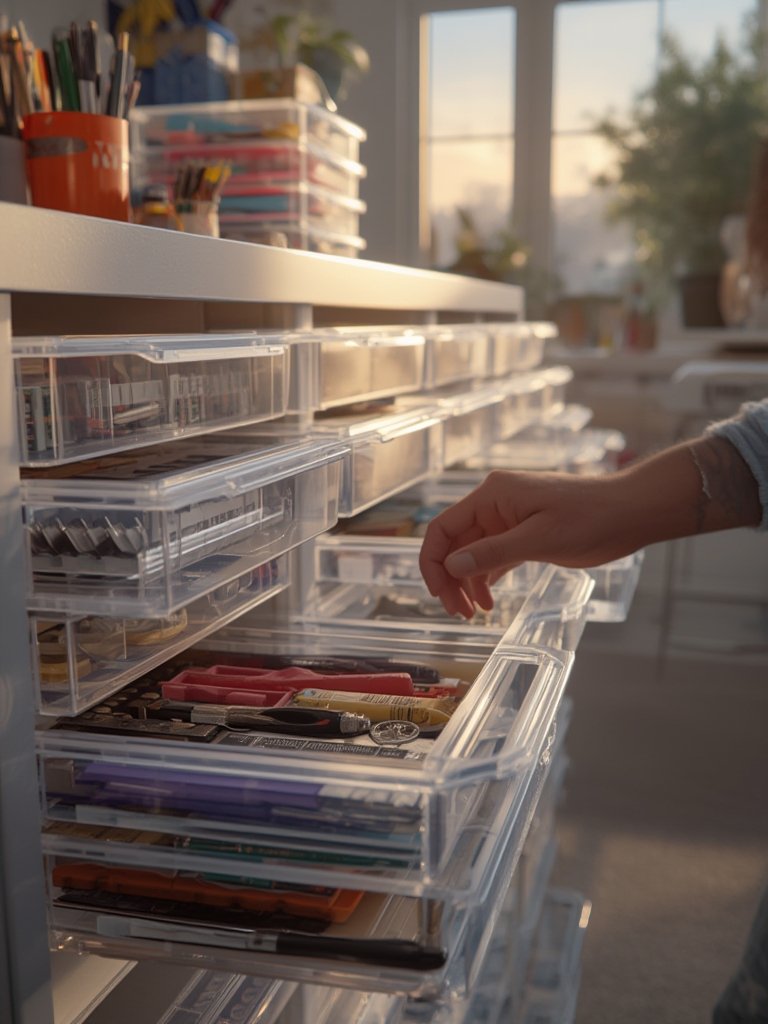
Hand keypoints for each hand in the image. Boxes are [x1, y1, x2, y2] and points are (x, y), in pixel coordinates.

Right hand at [419, 436, 761, 618]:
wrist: (631, 512)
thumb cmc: (591, 518)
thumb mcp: (539, 539)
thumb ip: (493, 552)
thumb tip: (452, 566)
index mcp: (492, 496)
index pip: (443, 528)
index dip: (432, 562)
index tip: (438, 595)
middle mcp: (494, 504)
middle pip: (454, 543)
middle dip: (450, 579)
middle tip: (459, 613)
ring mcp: (509, 518)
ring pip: (472, 553)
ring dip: (467, 582)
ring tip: (475, 613)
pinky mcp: (524, 533)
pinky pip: (493, 556)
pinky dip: (486, 578)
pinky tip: (488, 601)